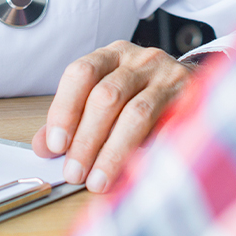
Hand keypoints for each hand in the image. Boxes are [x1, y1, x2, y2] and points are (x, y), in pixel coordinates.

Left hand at [31, 41, 191, 193]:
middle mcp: (140, 60)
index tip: (55, 145)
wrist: (192, 85)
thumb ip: (73, 119)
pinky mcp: (191, 101)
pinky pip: (168, 129)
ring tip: (98, 180)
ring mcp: (168, 78)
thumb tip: (43, 147)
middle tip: (74, 172)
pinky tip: (135, 172)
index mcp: (112, 55)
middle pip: (107, 95)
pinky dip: (148, 153)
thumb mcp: (104, 96)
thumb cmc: (140, 93)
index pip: (82, 73)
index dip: (65, 109)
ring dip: (113, 152)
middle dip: (86, 138)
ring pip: (137, 113)